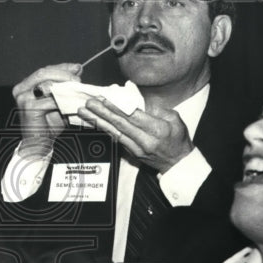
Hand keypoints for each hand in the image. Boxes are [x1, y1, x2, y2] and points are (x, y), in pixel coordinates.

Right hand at [10, 64, 82, 147]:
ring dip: (64, 87)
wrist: (38, 145)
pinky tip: (71, 103)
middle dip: (63, 75)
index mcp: (26, 85)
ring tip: (76, 91)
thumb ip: (64, 85)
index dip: (62, 67)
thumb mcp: (58, 101)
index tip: (77, 68)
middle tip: (77, 80)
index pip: (45, 70)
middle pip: (43, 73)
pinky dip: (63, 101)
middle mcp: (21, 89)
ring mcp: (23, 98)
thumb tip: (77, 68)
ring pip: (46, 85)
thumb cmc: (48, 124)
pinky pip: (50, 100)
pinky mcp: (29, 107)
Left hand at [76, 100, 193, 173]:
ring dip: (98, 121)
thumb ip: (158, 110)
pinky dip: (105, 129)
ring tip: (85, 112)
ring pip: (114, 132)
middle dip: (102, 112)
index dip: (117, 108)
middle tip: (89, 103)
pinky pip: (116, 139)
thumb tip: (139, 102)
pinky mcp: (131, 153)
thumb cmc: (178, 139)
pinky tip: (95, 122)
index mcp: (157, 130)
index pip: (133, 117)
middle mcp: (145, 140)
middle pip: (120, 124)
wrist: (178, 164)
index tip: (104, 99)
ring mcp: (136, 149)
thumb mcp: (176, 120)